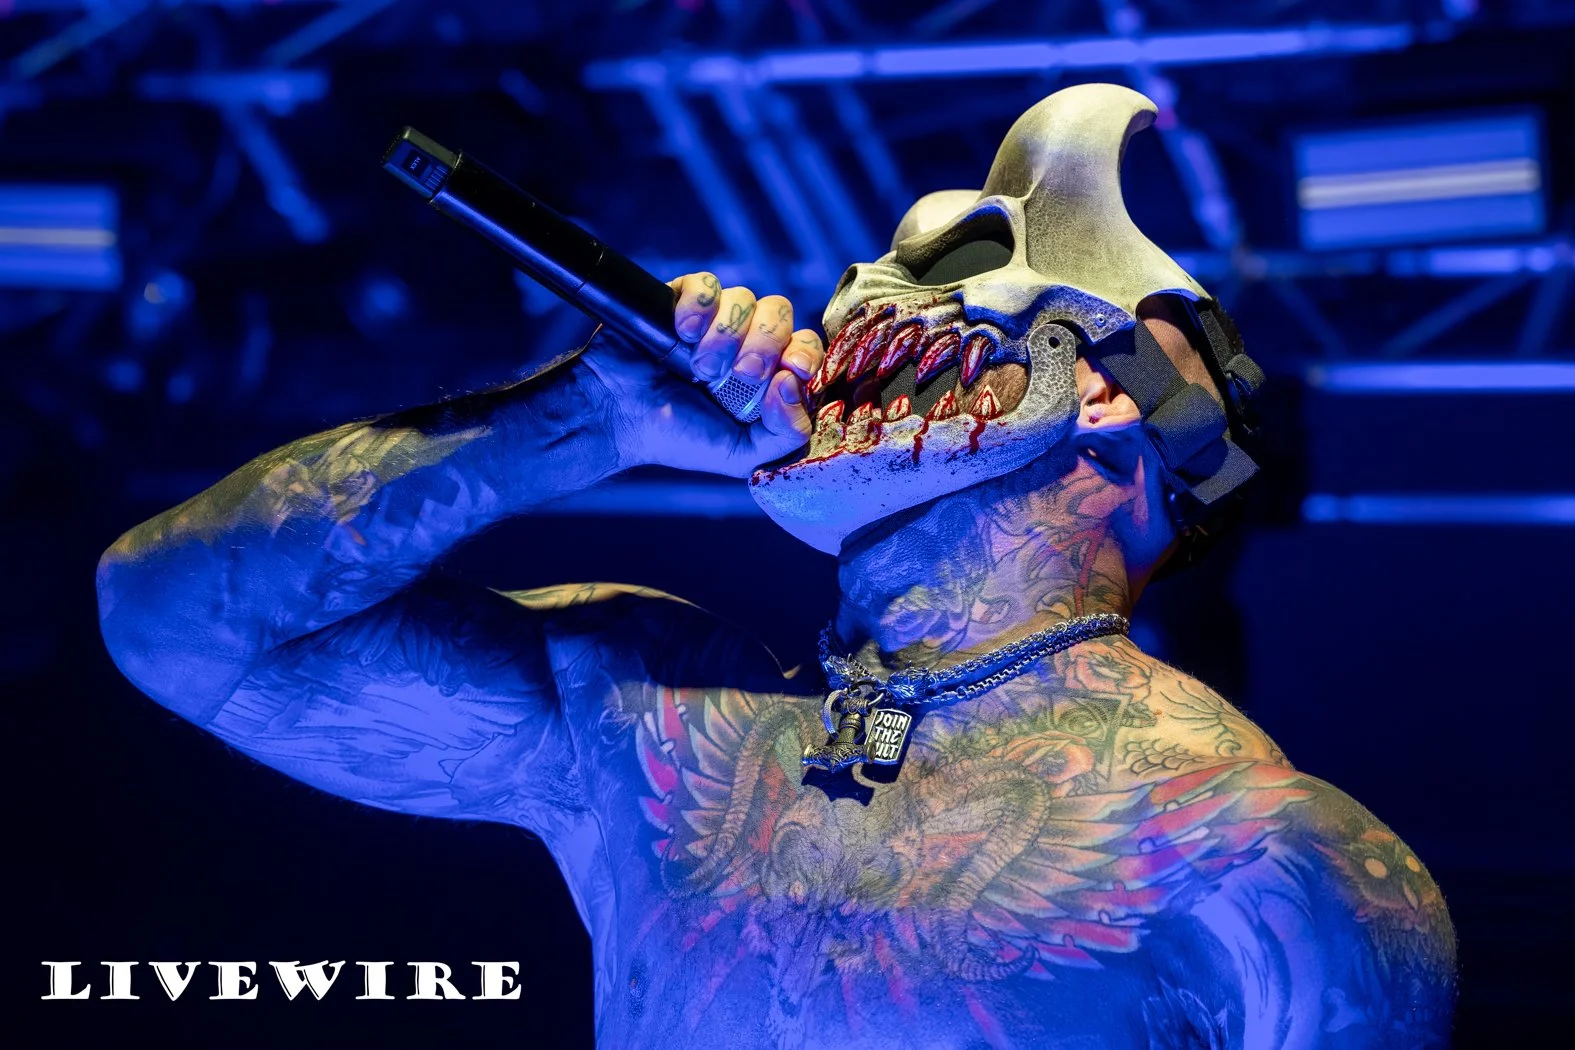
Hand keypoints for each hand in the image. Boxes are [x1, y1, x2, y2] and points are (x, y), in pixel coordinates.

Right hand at [579, 272, 825, 476]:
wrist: (619, 417)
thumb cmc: (679, 437)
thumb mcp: (741, 455)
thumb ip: (785, 435)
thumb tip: (794, 386)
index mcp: (768, 374)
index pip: (806, 345)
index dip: (803, 353)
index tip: (787, 371)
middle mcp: (746, 341)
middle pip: (781, 312)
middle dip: (763, 345)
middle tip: (737, 374)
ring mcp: (715, 319)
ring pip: (746, 298)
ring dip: (724, 336)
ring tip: (698, 366)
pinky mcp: (683, 299)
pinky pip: (707, 284)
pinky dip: (698, 308)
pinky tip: (681, 333)